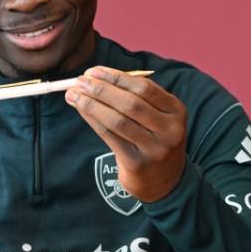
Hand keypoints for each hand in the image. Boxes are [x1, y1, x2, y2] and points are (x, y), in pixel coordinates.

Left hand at [65, 67, 186, 202]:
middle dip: (102, 90)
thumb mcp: (158, 116)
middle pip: (131, 104)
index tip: (94, 71)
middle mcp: (169, 130)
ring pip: (117, 121)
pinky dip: (93, 120)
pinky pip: (109, 137)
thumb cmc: (154, 137)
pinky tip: (81, 110)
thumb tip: (94, 76)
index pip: (144, 88)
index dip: (117, 77)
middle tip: (80, 81)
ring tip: (74, 95)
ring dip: (92, 105)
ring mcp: (154, 149)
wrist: (164, 180)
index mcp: (176, 110)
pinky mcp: (137, 163)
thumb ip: (134, 96)